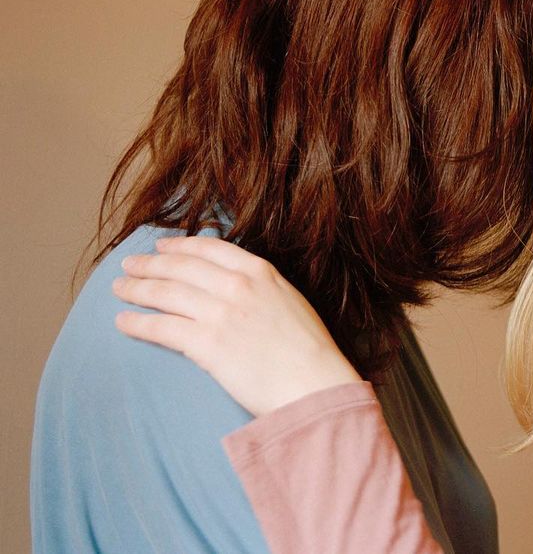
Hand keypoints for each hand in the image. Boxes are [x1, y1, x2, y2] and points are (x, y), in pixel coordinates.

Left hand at [113, 236, 363, 416]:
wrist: (315, 383)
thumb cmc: (309, 350)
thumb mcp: (289, 300)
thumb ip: (261, 287)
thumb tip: (235, 285)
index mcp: (260, 272)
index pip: (209, 249)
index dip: (179, 246)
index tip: (161, 246)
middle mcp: (237, 286)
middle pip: (181, 267)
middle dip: (150, 264)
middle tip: (129, 264)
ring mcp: (221, 313)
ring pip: (166, 293)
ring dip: (137, 288)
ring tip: (120, 288)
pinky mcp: (207, 344)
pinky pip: (162, 328)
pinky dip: (138, 323)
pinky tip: (123, 322)